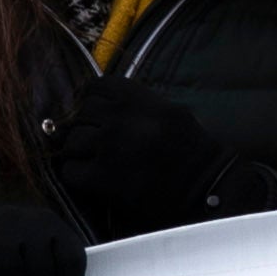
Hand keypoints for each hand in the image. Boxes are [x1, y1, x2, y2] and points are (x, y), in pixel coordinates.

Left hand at [46, 76, 228, 236]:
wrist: (206, 189)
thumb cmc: (193, 152)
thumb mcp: (172, 112)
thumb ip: (140, 103)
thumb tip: (103, 103)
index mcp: (140, 100)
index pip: (97, 86)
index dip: (91, 99)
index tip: (93, 112)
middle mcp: (121, 119)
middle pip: (80, 113)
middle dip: (84, 127)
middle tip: (93, 143)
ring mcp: (109, 148)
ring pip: (71, 141)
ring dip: (77, 152)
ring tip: (91, 162)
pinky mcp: (102, 178)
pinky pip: (70, 171)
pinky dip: (75, 176)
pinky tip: (90, 180)